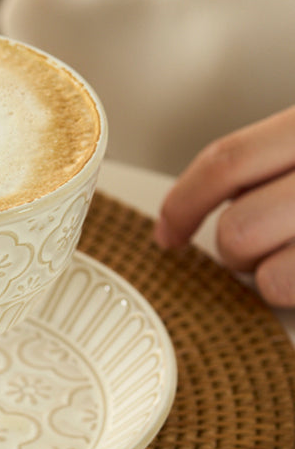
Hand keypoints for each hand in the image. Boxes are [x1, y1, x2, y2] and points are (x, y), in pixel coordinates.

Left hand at [155, 106, 294, 306]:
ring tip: (294, 254)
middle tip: (260, 245)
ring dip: (263, 270)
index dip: (183, 203)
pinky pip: (285, 288)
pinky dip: (290, 290)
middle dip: (232, 247)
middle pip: (236, 225)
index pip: (226, 161)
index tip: (167, 234)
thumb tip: (200, 200)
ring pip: (257, 265)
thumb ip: (269, 158)